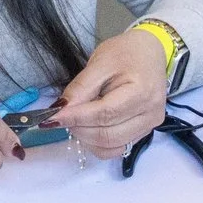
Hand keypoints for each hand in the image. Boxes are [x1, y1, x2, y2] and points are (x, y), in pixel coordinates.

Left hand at [54, 29, 169, 157]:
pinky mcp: (145, 133)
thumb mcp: (99, 63)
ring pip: (111, 146)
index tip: (52, 117)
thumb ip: (80, 88)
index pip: (104, 114)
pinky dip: (97, 144)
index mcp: (142, 92)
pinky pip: (117, 148)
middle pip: (107, 135)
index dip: (76, 118)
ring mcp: (149, 126)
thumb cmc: (125, 54)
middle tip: (61, 117)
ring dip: (86, 138)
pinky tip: (89, 129)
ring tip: (76, 121)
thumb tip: (60, 110)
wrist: (149, 53)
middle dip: (78, 129)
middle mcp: (150, 114)